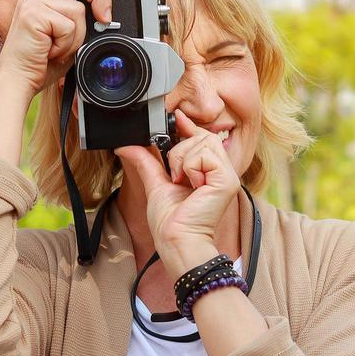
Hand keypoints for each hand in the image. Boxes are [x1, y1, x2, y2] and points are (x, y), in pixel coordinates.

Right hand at [0, 0, 122, 95]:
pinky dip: (67, 44)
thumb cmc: (41, 63)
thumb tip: (105, 14)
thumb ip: (81, 20)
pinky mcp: (32, 15)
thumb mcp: (68, 37)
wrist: (18, 80)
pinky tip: (52, 52)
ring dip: (77, 36)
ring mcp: (33, 3)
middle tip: (106, 18)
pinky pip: (68, 25)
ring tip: (61, 49)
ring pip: (77, 8)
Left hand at [115, 111, 241, 277]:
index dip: (189, 125)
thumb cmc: (170, 222)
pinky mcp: (228, 180)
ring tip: (182, 182)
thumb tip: (126, 145)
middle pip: (202, 135)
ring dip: (183, 160)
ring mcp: (227, 176)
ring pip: (203, 141)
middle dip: (179, 151)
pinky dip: (190, 167)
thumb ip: (145, 161)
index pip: (203, 137)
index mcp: (208, 172)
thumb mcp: (155, 183)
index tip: (176, 116)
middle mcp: (221, 172)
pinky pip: (205, 154)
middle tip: (175, 176)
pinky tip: (190, 185)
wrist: (176, 240)